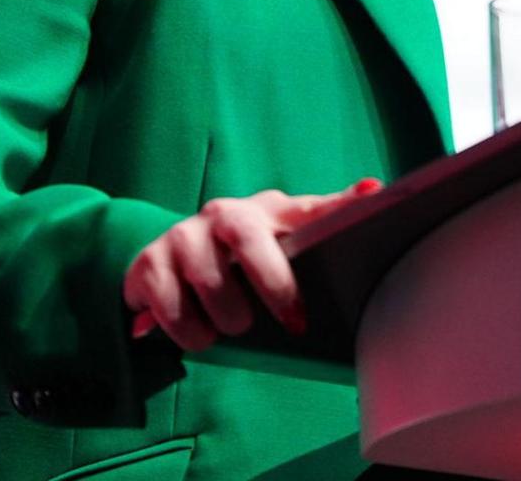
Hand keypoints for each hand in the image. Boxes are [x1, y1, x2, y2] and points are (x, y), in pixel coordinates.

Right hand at [123, 179, 381, 349]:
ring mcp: (182, 236)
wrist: (166, 258)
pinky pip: (170, 308)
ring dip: (226, 319)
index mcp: (265, 211)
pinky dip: (189, 332)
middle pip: (249, 240)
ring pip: (209, 282)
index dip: (341, 204)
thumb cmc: (239, 255)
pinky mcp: (148, 265)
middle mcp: (221, 214)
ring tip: (231, 329)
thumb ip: (319, 226)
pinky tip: (197, 332)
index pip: (308, 205)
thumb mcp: (277, 243)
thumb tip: (373, 187)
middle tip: (291, 322)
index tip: (373, 195)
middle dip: (273, 286)